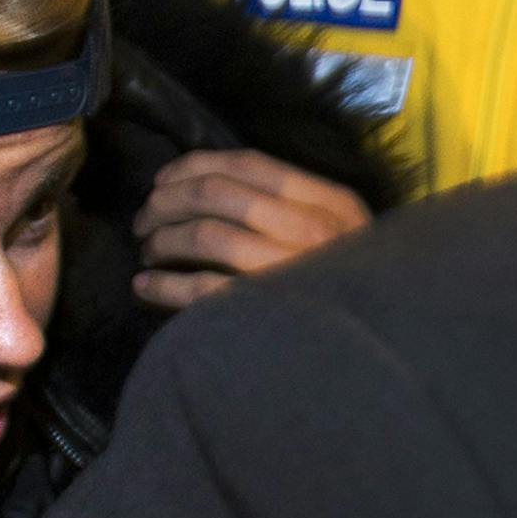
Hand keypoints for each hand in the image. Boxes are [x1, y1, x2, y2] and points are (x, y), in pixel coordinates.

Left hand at [132, 150, 371, 309]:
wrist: (371, 353)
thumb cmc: (348, 292)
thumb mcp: (341, 237)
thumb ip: (294, 210)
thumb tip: (212, 191)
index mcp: (330, 203)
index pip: (250, 164)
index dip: (195, 166)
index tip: (163, 180)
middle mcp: (311, 230)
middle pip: (217, 193)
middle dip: (167, 201)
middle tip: (144, 219)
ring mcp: (289, 271)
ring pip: (205, 235)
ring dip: (163, 240)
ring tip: (147, 252)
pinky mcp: (265, 312)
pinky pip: (201, 289)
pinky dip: (163, 285)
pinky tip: (144, 287)